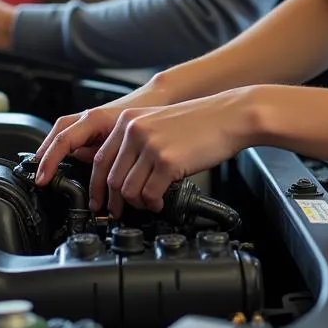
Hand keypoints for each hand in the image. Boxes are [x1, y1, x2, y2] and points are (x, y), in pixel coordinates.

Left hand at [34, 87, 263, 215]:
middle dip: (115, 202)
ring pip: (128, 190)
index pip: (100, 160)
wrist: (231, 115)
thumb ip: (137, 141)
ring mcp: (151, 146)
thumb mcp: (159, 122)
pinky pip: (149, 195)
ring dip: (137, 204)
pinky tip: (161, 201)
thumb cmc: (201, 120)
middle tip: (121, 212)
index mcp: (129, 121)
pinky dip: (153, 204)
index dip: (96, 186)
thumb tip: (122, 171)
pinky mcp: (168, 162)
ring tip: (149, 204)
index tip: (99, 200)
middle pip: (111, 179)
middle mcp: (135, 131)